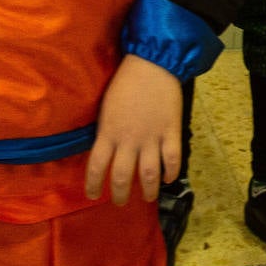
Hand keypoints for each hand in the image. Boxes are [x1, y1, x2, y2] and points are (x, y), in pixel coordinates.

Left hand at [85, 54, 182, 205]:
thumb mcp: (106, 108)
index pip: (96, 167)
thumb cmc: (125, 82)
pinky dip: (171, 171)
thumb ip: (106, 131)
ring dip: (149, 190)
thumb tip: (106, 149)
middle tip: (120, 201)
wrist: (153, 64)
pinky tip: (169, 177)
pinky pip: (172, 159)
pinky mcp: (171, 131)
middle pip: (122, 177)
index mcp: (109, 133)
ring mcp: (152, 137)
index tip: (93, 195)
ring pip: (149, 174)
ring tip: (148, 197)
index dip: (93, 185)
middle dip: (120, 195)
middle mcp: (129, 140)